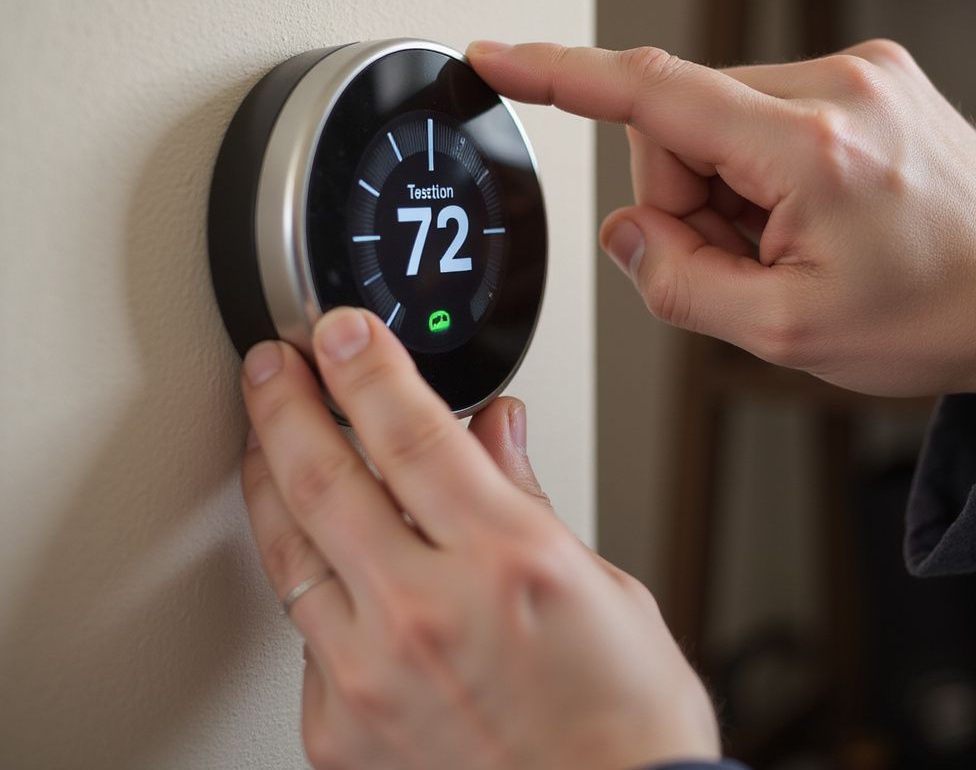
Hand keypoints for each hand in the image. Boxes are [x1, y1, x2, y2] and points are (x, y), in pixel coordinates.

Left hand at [240, 307, 718, 769]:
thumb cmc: (625, 721)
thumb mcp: (600, 584)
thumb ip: (526, 496)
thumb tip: (494, 425)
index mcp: (508, 560)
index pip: (410, 432)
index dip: (366, 367)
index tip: (341, 331)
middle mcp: (429, 613)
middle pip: (324, 476)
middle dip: (285, 401)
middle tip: (271, 363)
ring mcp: (373, 676)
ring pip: (289, 549)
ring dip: (270, 476)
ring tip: (265, 435)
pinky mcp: (340, 729)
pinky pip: (304, 630)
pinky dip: (309, 576)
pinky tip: (313, 550)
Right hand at [468, 39, 975, 399]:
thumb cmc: (935, 314)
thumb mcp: (785, 334)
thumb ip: (679, 285)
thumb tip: (627, 232)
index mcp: (810, 147)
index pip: (651, 90)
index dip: (558, 74)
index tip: (497, 57)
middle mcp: (834, 86)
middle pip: (677, 127)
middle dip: (686, 203)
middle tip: (745, 260)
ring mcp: (852, 74)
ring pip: (713, 125)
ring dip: (724, 193)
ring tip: (789, 242)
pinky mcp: (859, 79)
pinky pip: (756, 118)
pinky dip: (756, 174)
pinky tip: (808, 214)